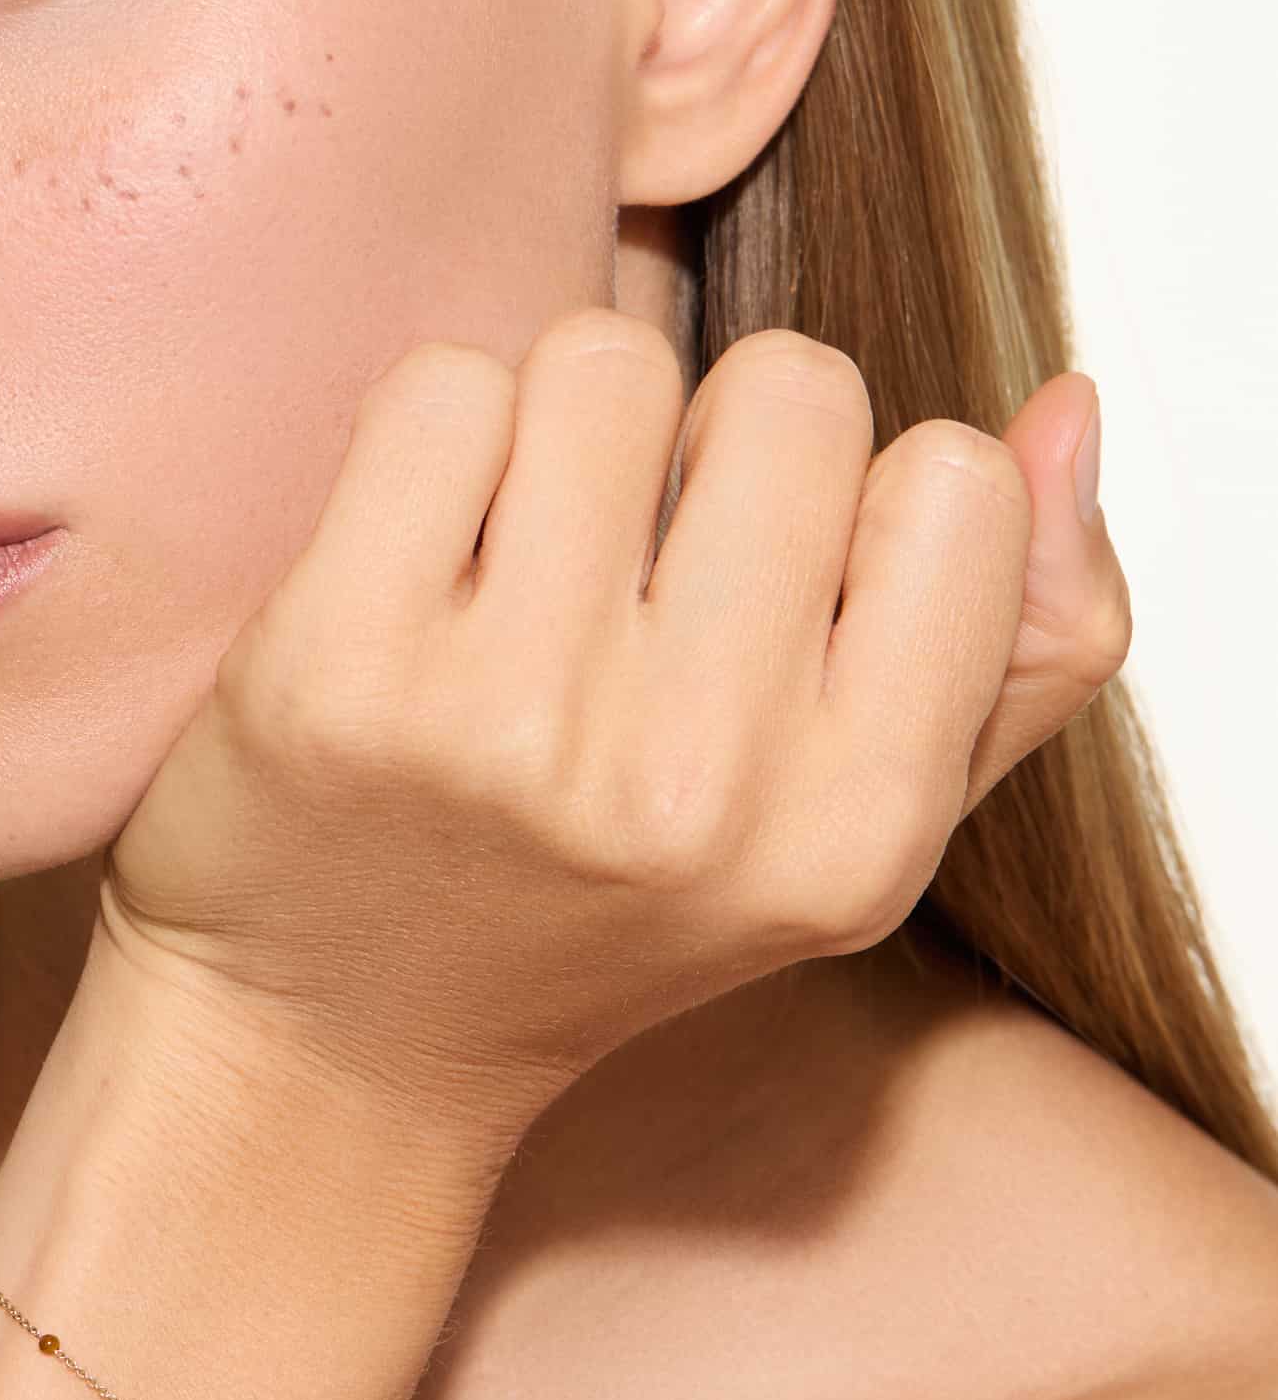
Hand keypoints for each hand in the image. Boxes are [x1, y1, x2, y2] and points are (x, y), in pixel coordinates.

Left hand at [100, 316, 1129, 1164]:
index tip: (769, 600)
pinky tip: (418, 563)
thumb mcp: (852, 828)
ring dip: (566, 426)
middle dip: (714, 441)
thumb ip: (1019, 643)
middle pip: (791, 389)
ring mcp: (509, 725)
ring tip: (526, 561)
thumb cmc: (605, 906)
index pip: (953, 486)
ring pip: (608, 361)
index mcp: (854, 835)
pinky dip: (437, 440)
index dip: (857, 504)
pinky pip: (444, 389)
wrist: (339, 1038)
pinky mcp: (342, 664)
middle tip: (636, 567)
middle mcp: (694, 790)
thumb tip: (1061, 412)